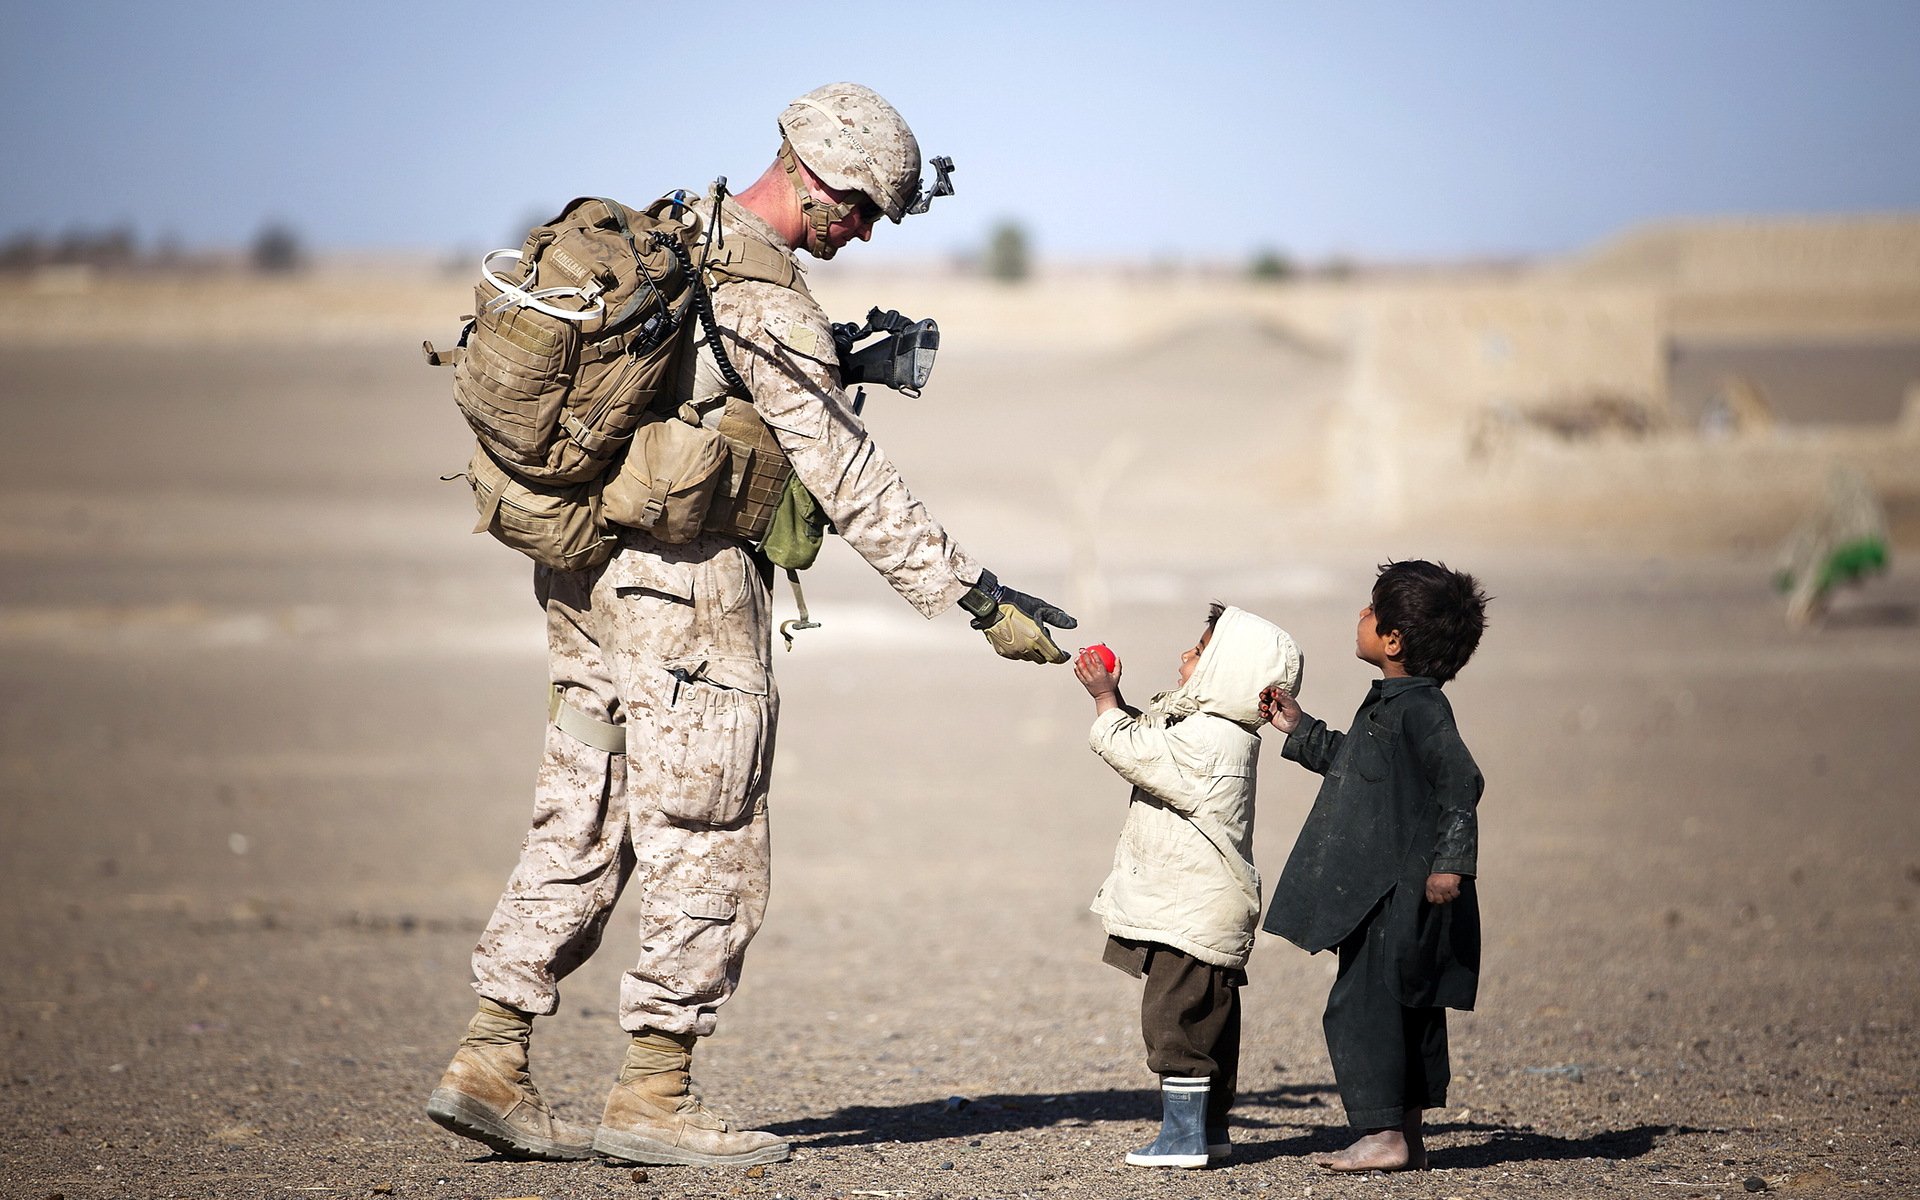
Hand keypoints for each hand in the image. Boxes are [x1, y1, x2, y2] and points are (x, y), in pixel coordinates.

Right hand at [960, 571, 1077, 664]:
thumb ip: (1058, 618)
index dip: (1062, 657)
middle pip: (1042, 659)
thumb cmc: (1016, 604)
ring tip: (1029, 635)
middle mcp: (1026, 648)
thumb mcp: (1040, 607)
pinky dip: (1021, 650)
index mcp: (1037, 637)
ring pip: (1029, 658)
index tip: (1064, 655)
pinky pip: (1017, 656)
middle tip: (1043, 637)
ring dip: (1033, 651)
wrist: (991, 606)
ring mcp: (1014, 651)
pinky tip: (1019, 637)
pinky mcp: (1003, 652)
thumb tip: (1074, 624)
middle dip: (1046, 651)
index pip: (1055, 656)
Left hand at [1073, 646, 1120, 697]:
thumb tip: (1118, 658)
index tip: (1092, 650)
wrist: (1104, 697)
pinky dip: (1077, 670)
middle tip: (1082, 650)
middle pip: (1088, 664)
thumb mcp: (1116, 676)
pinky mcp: (1085, 683)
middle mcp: (1095, 676)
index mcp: (1103, 673)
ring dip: (1078, 662)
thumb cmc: (1110, 686)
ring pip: (1082, 669)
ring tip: (1077, 657)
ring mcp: (1089, 680)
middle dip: (1084, 656)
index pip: (1098, 662)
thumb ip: (1117, 666)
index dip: (1095, 655)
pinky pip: (1079, 676)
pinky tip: (1075, 666)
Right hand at [1259, 683, 1300, 732]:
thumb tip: (1273, 693)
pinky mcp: (1269, 715)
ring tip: (1265, 708)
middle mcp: (1275, 701)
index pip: (1273, 689)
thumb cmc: (1295, 713)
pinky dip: (1262, 713)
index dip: (1268, 689)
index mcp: (1281, 696)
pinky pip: (1262, 713)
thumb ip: (1281, 698)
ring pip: (1262, 704)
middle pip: (1265, 695)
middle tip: (1263, 697)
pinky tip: (1265, 714)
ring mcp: (1271, 708)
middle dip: (1262, 696)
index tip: (1265, 691)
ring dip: (1262, 705)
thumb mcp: (1289, 704)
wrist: (1296, 726)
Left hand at [1425, 872, 1461, 903]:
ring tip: (1451, 893)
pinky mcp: (1452, 887)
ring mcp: (1444, 888)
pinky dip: (1456, 894)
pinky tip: (1456, 891)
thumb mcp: (1432, 879)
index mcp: (1430, 885)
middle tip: (1445, 898)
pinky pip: (1454, 895)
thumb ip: (1432, 888)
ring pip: (1447, 899)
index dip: (1434, 901)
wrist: (1448, 864)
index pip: (1430, 898)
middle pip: (1439, 901)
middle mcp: (1436, 887)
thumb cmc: (1440, 871)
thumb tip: (1434, 898)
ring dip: (1450, 897)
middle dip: (1442, 901)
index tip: (1437, 901)